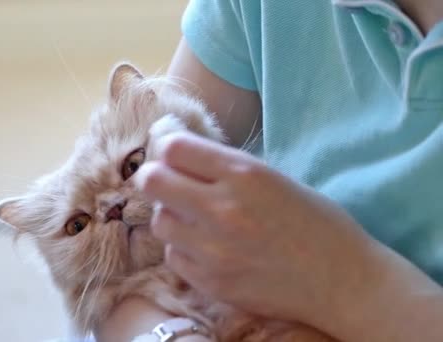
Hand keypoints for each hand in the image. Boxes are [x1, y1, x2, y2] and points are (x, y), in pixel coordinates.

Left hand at [134, 132, 382, 327]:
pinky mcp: (210, 282)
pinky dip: (184, 249)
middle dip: (156, 178)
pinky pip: (173, 256)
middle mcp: (223, 209)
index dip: (169, 148)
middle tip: (169, 184)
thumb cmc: (316, 224)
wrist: (342, 282)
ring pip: (159, 221)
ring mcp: (213, 250)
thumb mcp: (274, 179)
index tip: (174, 155)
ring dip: (171, 216)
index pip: (174, 148)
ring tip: (195, 220)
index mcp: (244, 175)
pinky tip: (207, 248)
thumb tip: (177, 154)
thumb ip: (225, 168)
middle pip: (152, 181)